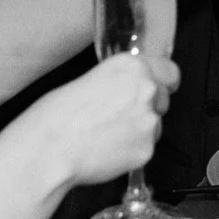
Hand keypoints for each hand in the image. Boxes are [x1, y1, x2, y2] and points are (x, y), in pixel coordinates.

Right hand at [16, 54, 175, 188]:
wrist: (49, 149)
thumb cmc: (57, 115)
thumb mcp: (90, 80)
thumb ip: (120, 82)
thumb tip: (129, 91)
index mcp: (131, 66)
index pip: (169, 71)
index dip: (163, 82)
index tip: (161, 88)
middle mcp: (146, 89)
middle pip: (162, 100)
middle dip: (147, 108)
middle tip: (118, 118)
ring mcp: (149, 121)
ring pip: (154, 126)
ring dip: (138, 131)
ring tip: (105, 136)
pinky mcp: (146, 150)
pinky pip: (144, 149)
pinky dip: (130, 152)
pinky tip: (105, 150)